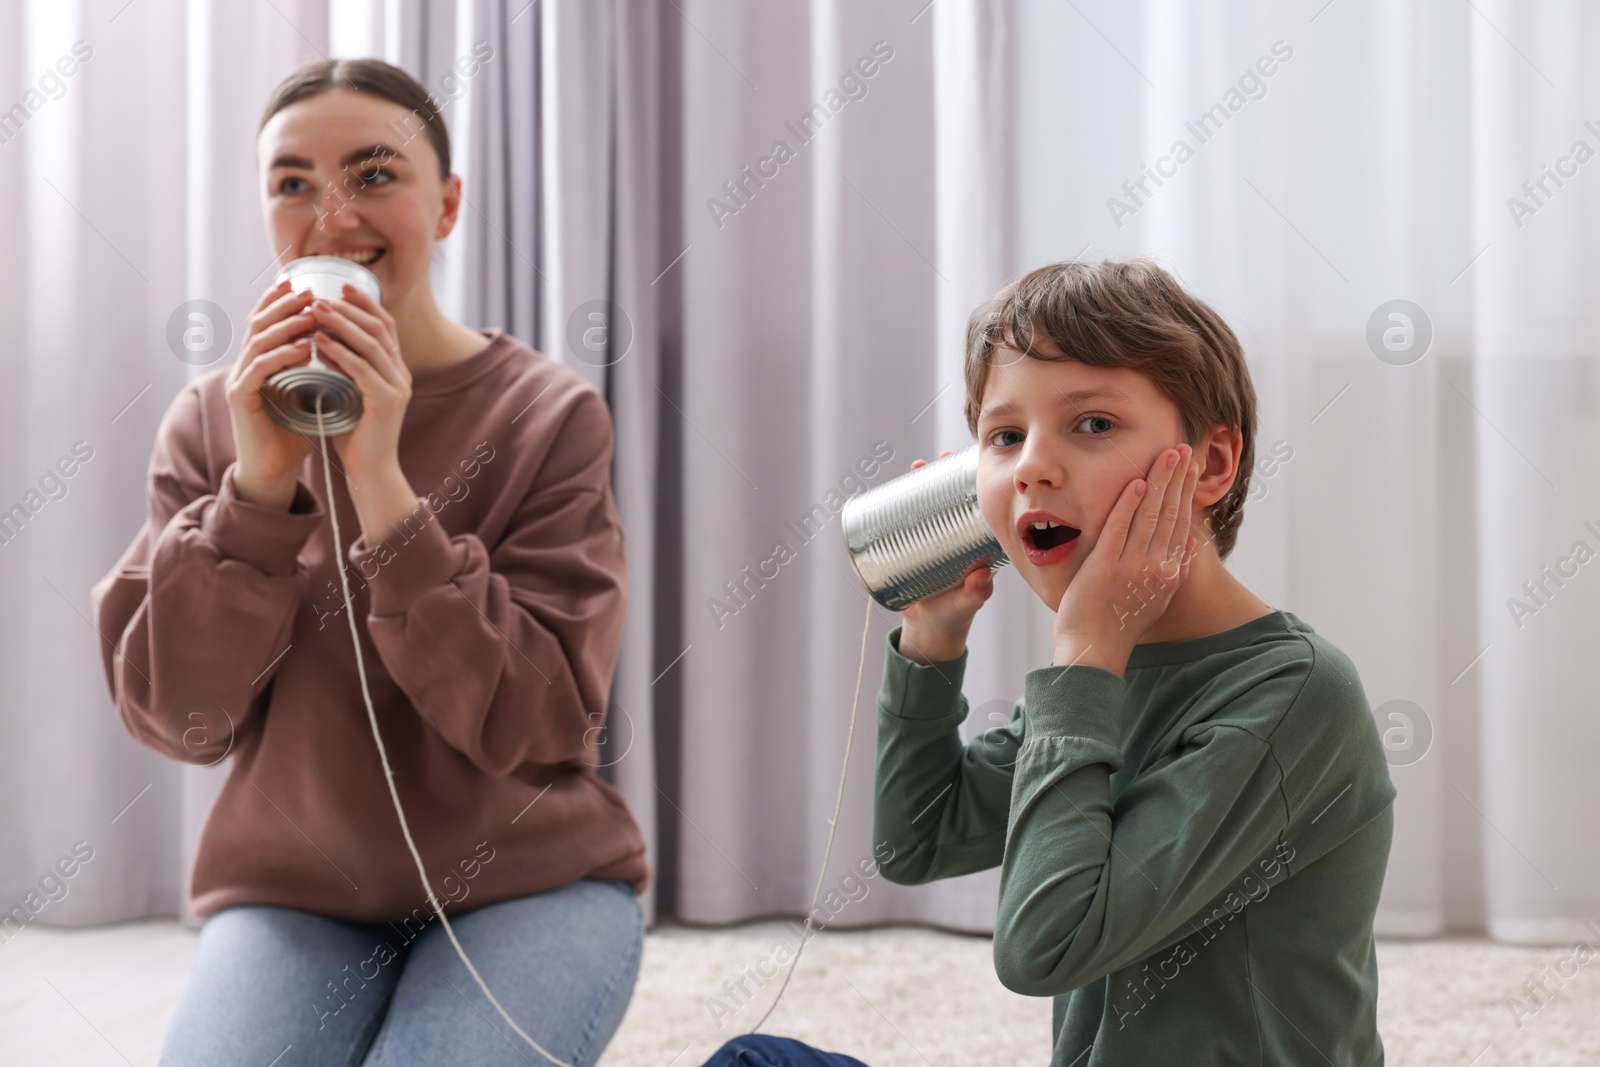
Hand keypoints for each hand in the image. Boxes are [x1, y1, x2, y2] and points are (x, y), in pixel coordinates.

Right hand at [225, 279, 319, 506]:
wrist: (274, 469)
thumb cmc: (294, 432)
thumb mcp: (309, 392)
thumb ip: (317, 368)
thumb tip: (345, 344)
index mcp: (258, 361)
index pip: (265, 322)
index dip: (280, 300)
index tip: (305, 284)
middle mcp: (243, 366)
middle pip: (258, 324)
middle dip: (284, 305)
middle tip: (309, 291)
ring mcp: (238, 381)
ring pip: (258, 342)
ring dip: (286, 326)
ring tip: (311, 314)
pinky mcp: (240, 400)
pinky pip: (258, 370)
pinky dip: (280, 356)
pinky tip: (302, 349)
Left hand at [302, 282, 412, 483]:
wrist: (371, 473)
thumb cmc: (356, 436)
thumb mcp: (350, 393)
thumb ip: (343, 369)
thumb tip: (319, 341)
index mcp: (396, 370)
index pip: (385, 325)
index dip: (365, 303)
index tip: (340, 286)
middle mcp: (401, 374)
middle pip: (380, 328)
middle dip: (350, 307)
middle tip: (321, 294)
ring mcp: (397, 388)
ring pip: (371, 344)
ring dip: (341, 324)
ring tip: (315, 311)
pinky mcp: (386, 403)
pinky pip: (362, 369)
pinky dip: (339, 353)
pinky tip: (318, 343)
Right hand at [897, 451, 997, 664]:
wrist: (930, 630)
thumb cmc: (955, 616)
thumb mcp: (966, 604)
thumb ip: (975, 593)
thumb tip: (981, 577)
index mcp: (975, 545)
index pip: (975, 507)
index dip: (972, 485)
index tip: (967, 467)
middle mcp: (955, 537)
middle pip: (949, 499)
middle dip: (942, 476)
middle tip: (935, 462)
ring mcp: (933, 540)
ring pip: (927, 506)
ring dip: (920, 484)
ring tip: (915, 468)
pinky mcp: (911, 548)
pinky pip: (906, 522)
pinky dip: (898, 505)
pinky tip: (891, 491)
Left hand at [1051, 443, 1198, 670]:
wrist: (1095, 650)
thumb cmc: (1122, 624)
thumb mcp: (1159, 598)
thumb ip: (1177, 569)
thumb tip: (1194, 540)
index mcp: (1169, 573)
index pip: (1182, 523)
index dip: (1187, 493)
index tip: (1191, 469)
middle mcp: (1155, 567)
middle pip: (1170, 513)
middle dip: (1177, 478)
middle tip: (1183, 448)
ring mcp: (1130, 566)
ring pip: (1150, 515)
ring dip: (1159, 481)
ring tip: (1167, 455)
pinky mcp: (1104, 567)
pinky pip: (1119, 529)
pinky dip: (1129, 505)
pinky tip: (1137, 482)